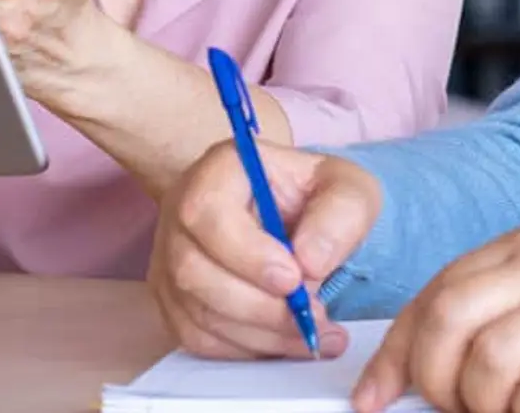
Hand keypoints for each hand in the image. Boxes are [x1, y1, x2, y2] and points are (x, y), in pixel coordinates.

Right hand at [151, 140, 379, 359]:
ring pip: (196, 312)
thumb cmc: (317, 197)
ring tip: (313, 334)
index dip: (245, 253)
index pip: (206, 212)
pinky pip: (197, 338)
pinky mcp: (175, 300)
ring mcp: (171, 258)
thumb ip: (339, 216)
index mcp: (219, 170)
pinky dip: (245, 348)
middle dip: (258, 306)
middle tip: (313, 316)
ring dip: (259, 333)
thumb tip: (310, 262)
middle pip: (193, 271)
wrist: (298, 216)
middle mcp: (182, 211)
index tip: (293, 277)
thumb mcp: (348, 189)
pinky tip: (286, 342)